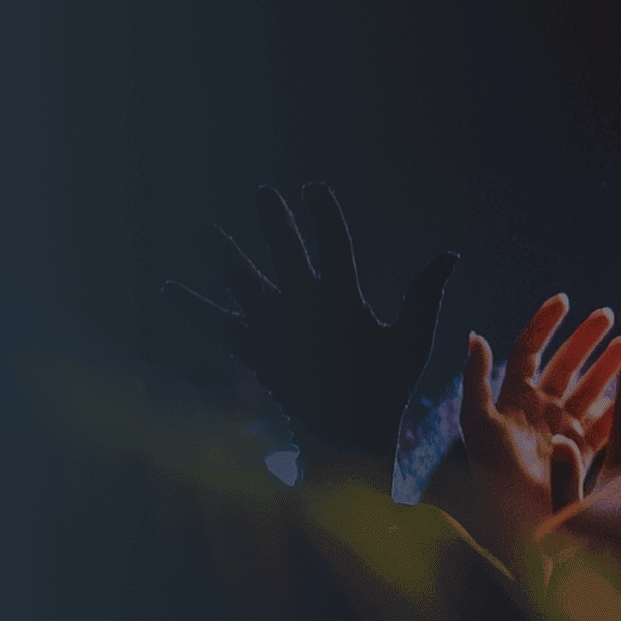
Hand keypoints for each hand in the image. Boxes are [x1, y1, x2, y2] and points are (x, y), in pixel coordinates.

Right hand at [163, 182, 457, 463]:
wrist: (357, 432)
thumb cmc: (390, 386)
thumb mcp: (411, 340)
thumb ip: (424, 296)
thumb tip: (451, 253)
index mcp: (344, 298)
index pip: (333, 247)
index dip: (323, 218)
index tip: (313, 187)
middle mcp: (307, 305)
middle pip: (287, 255)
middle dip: (276, 226)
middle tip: (263, 193)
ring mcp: (278, 327)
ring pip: (247, 283)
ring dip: (227, 259)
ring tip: (206, 233)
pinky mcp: (257, 352)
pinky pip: (219, 326)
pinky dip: (193, 309)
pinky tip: (169, 289)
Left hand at [458, 299, 620, 515]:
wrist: (517, 528)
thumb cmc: (493, 476)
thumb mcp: (477, 425)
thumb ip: (475, 380)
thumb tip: (476, 336)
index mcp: (512, 400)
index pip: (528, 351)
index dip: (544, 324)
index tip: (564, 299)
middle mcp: (538, 412)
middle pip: (565, 365)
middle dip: (585, 338)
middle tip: (608, 314)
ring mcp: (562, 431)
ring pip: (590, 388)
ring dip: (608, 365)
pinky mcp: (581, 454)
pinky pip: (606, 421)